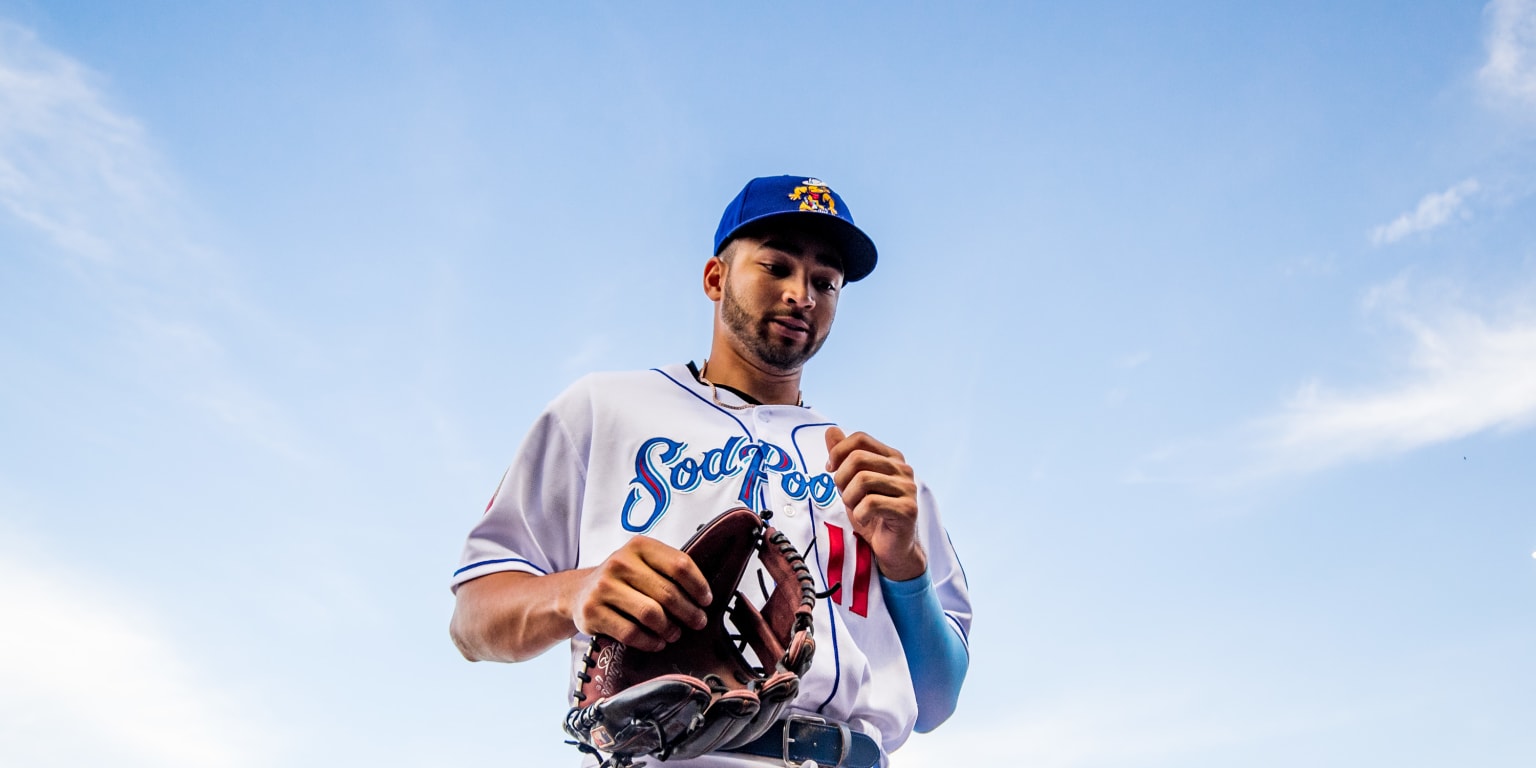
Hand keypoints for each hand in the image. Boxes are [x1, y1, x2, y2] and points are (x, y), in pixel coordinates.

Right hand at [567, 536, 712, 651]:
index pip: (679, 565)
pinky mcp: (593, 612)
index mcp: (638, 546)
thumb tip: (704, 596)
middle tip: (698, 622)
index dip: (698, 586)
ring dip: (670, 629)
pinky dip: (650, 642)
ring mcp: (604, 587)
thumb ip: (668, 571)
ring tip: (675, 633)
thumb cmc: (622, 580)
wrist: (578, 593)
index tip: (706, 600)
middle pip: (668, 593)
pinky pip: (631, 632)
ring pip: (651, 614)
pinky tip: (657, 642)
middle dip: (689, 612)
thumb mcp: (642, 564)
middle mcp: (619, 562)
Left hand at [824, 426, 926, 580]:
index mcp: (891, 457)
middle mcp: (903, 469)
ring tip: (856, 508)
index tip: (831, 469)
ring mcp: (908, 489)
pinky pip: (871, 504)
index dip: (838, 452)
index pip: (860, 438)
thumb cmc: (872, 514)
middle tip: (844, 495)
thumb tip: (831, 430)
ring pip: (863, 481)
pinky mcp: (908, 509)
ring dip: (850, 499)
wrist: (891, 548)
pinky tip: (865, 520)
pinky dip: (860, 514)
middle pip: (858, 458)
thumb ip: (843, 457)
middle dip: (841, 478)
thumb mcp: (852, 483)